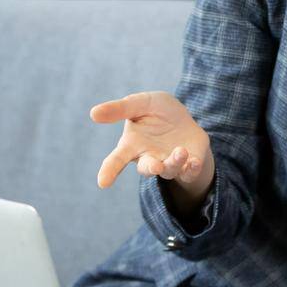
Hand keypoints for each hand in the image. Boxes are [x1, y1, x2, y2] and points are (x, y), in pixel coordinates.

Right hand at [89, 92, 214, 213]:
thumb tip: (93, 113)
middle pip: (146, 169)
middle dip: (151, 168)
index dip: (109, 171)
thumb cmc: (156, 111)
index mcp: (132, 145)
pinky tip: (194, 161)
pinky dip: (191, 168)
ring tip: (181, 151)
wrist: (183, 117)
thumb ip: (120, 109)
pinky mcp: (187, 165)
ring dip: (175, 162)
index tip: (102, 183)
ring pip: (169, 170)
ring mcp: (168, 163)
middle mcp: (149, 158)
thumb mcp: (140, 103)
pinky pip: (189, 172)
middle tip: (156, 166)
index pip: (117, 159)